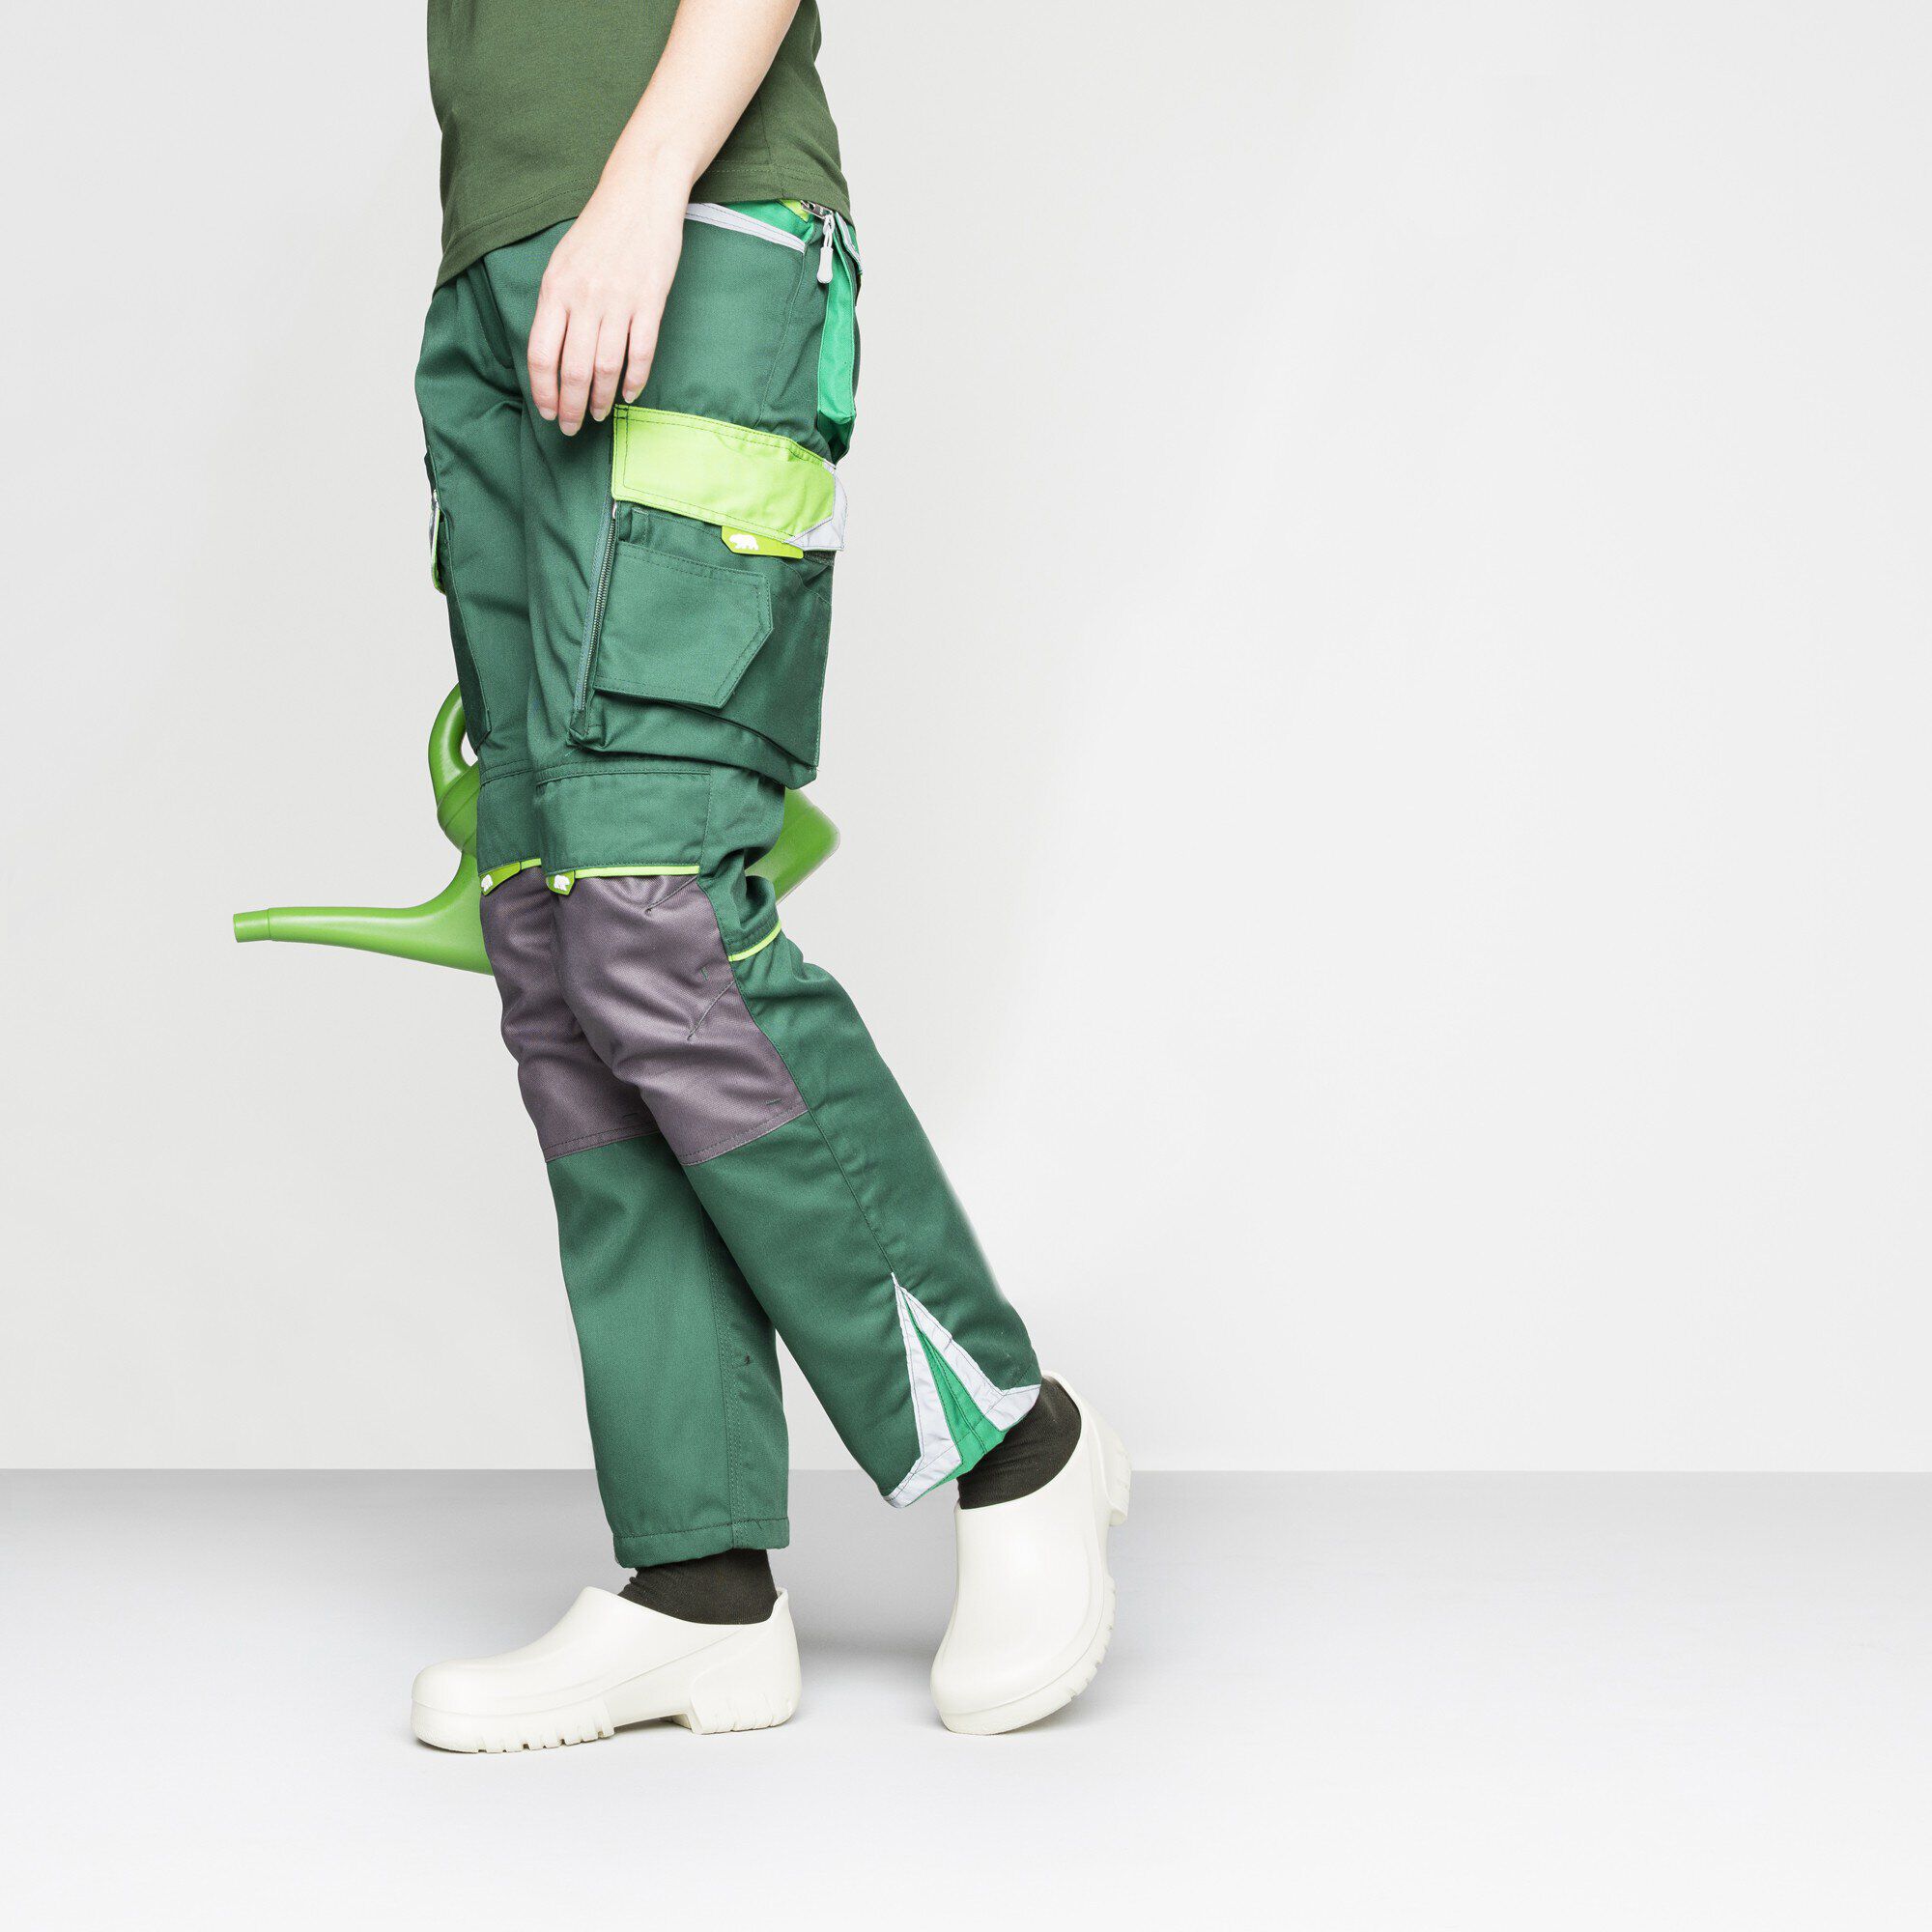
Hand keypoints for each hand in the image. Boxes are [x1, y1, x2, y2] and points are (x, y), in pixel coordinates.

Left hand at [527, 170, 687, 435]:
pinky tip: (629, 395)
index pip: (542, 354)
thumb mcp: (564, 261)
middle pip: (574, 369)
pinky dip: (634, 380)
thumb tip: (553, 354)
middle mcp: (584, 297)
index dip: (543, 391)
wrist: (640, 192)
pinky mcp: (650, 301)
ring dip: (602, 399)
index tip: (547, 412)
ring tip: (600, 415)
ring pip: (606, 367)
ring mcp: (618, 300)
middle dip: (571, 407)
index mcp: (556, 288)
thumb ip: (557, 305)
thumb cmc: (601, 229)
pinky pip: (640, 352)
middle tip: (572, 428)